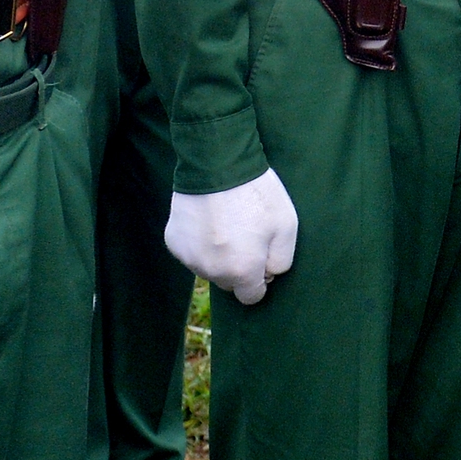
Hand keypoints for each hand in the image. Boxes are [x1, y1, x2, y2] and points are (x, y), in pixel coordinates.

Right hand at [165, 169, 299, 305]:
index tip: (261, 257)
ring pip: (209, 267)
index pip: (251, 297)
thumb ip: (281, 261)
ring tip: (227, 222)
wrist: (216, 162)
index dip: (260, 279)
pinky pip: (191, 252)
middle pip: (229, 282)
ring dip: (218, 254)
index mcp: (241, 270)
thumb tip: (268, 275)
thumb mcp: (286, 225)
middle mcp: (212, 271)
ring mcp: (189, 257)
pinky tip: (208, 218)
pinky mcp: (173, 242)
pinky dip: (199, 241)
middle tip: (245, 234)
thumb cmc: (256, 193)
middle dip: (238, 266)